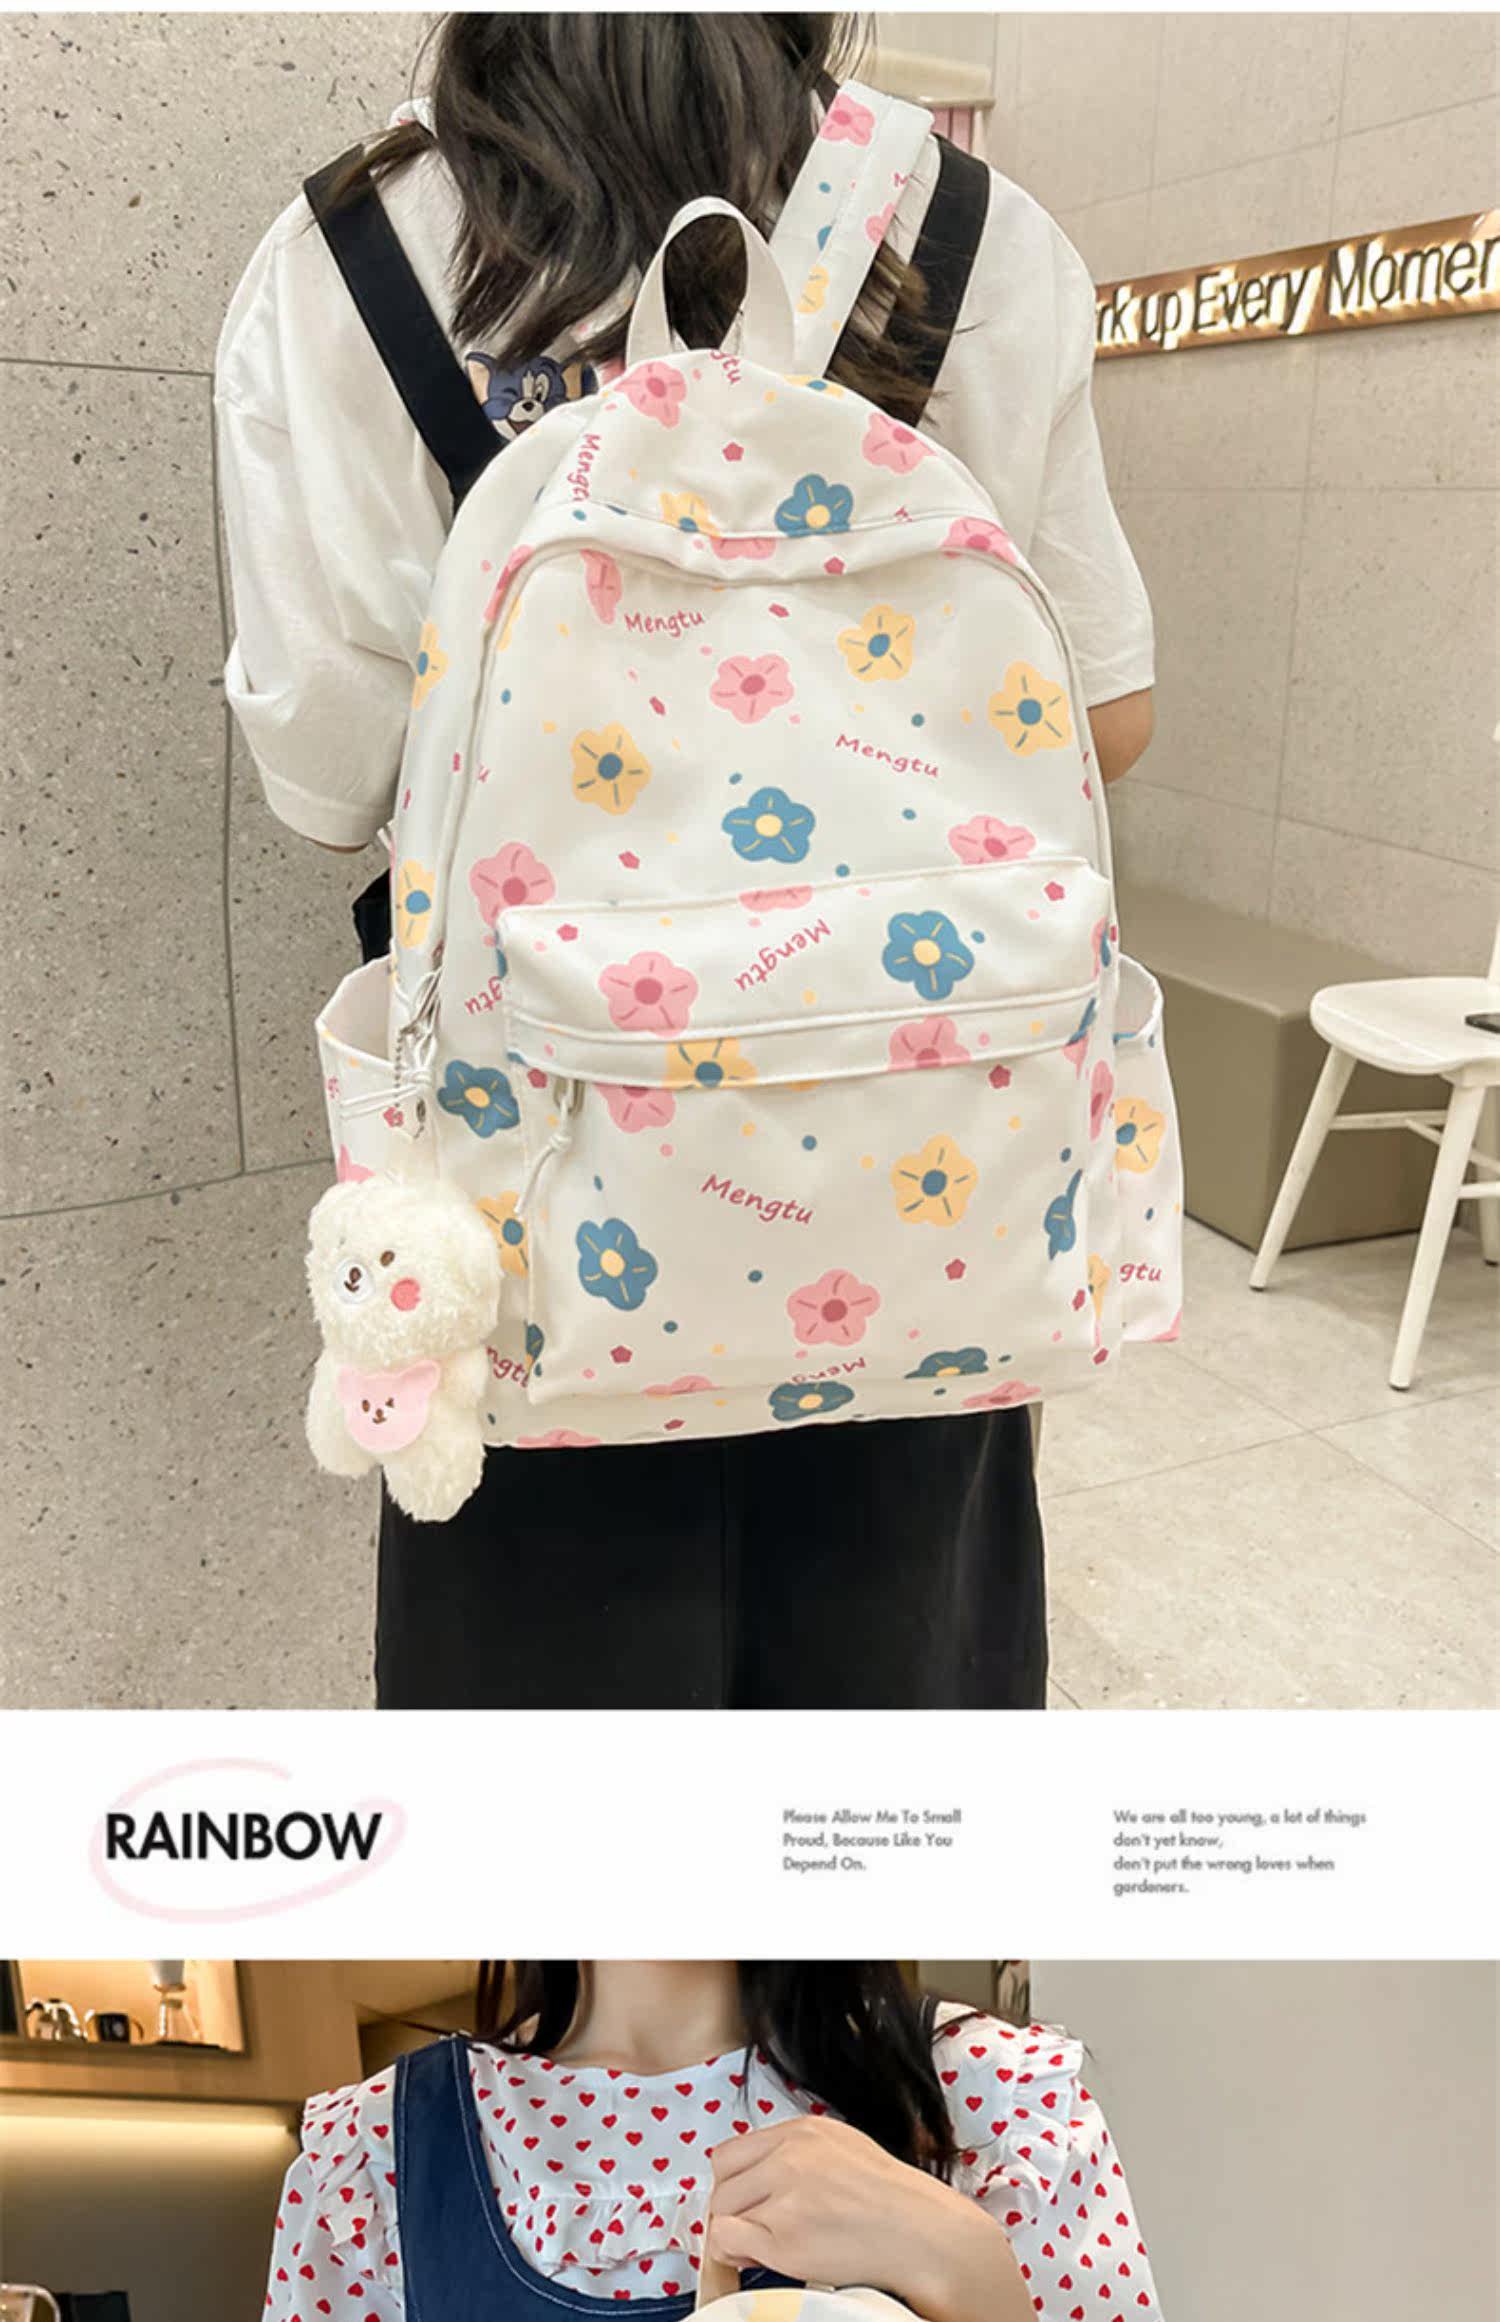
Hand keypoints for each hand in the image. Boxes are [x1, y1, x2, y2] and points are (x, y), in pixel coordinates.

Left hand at [707, 2115, 1030, 2321]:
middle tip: (752, 2230)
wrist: (919, 2233)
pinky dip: (735, 2254)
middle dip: (731, 2207)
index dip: (734, 2182)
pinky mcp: (784, 2237)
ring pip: (722, 2211)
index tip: (746, 2201)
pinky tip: (762, 2259)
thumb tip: (757, 2178)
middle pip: (721, 2180)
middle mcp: (788, 2156)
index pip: (731, 2151)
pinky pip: (728, 2240)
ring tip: (766, 2247)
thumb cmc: (890, 2199)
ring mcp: (784, 2195)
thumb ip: (795, 2155)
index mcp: (801, 2131)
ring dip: (736, 2232)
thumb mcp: (840, 2149)